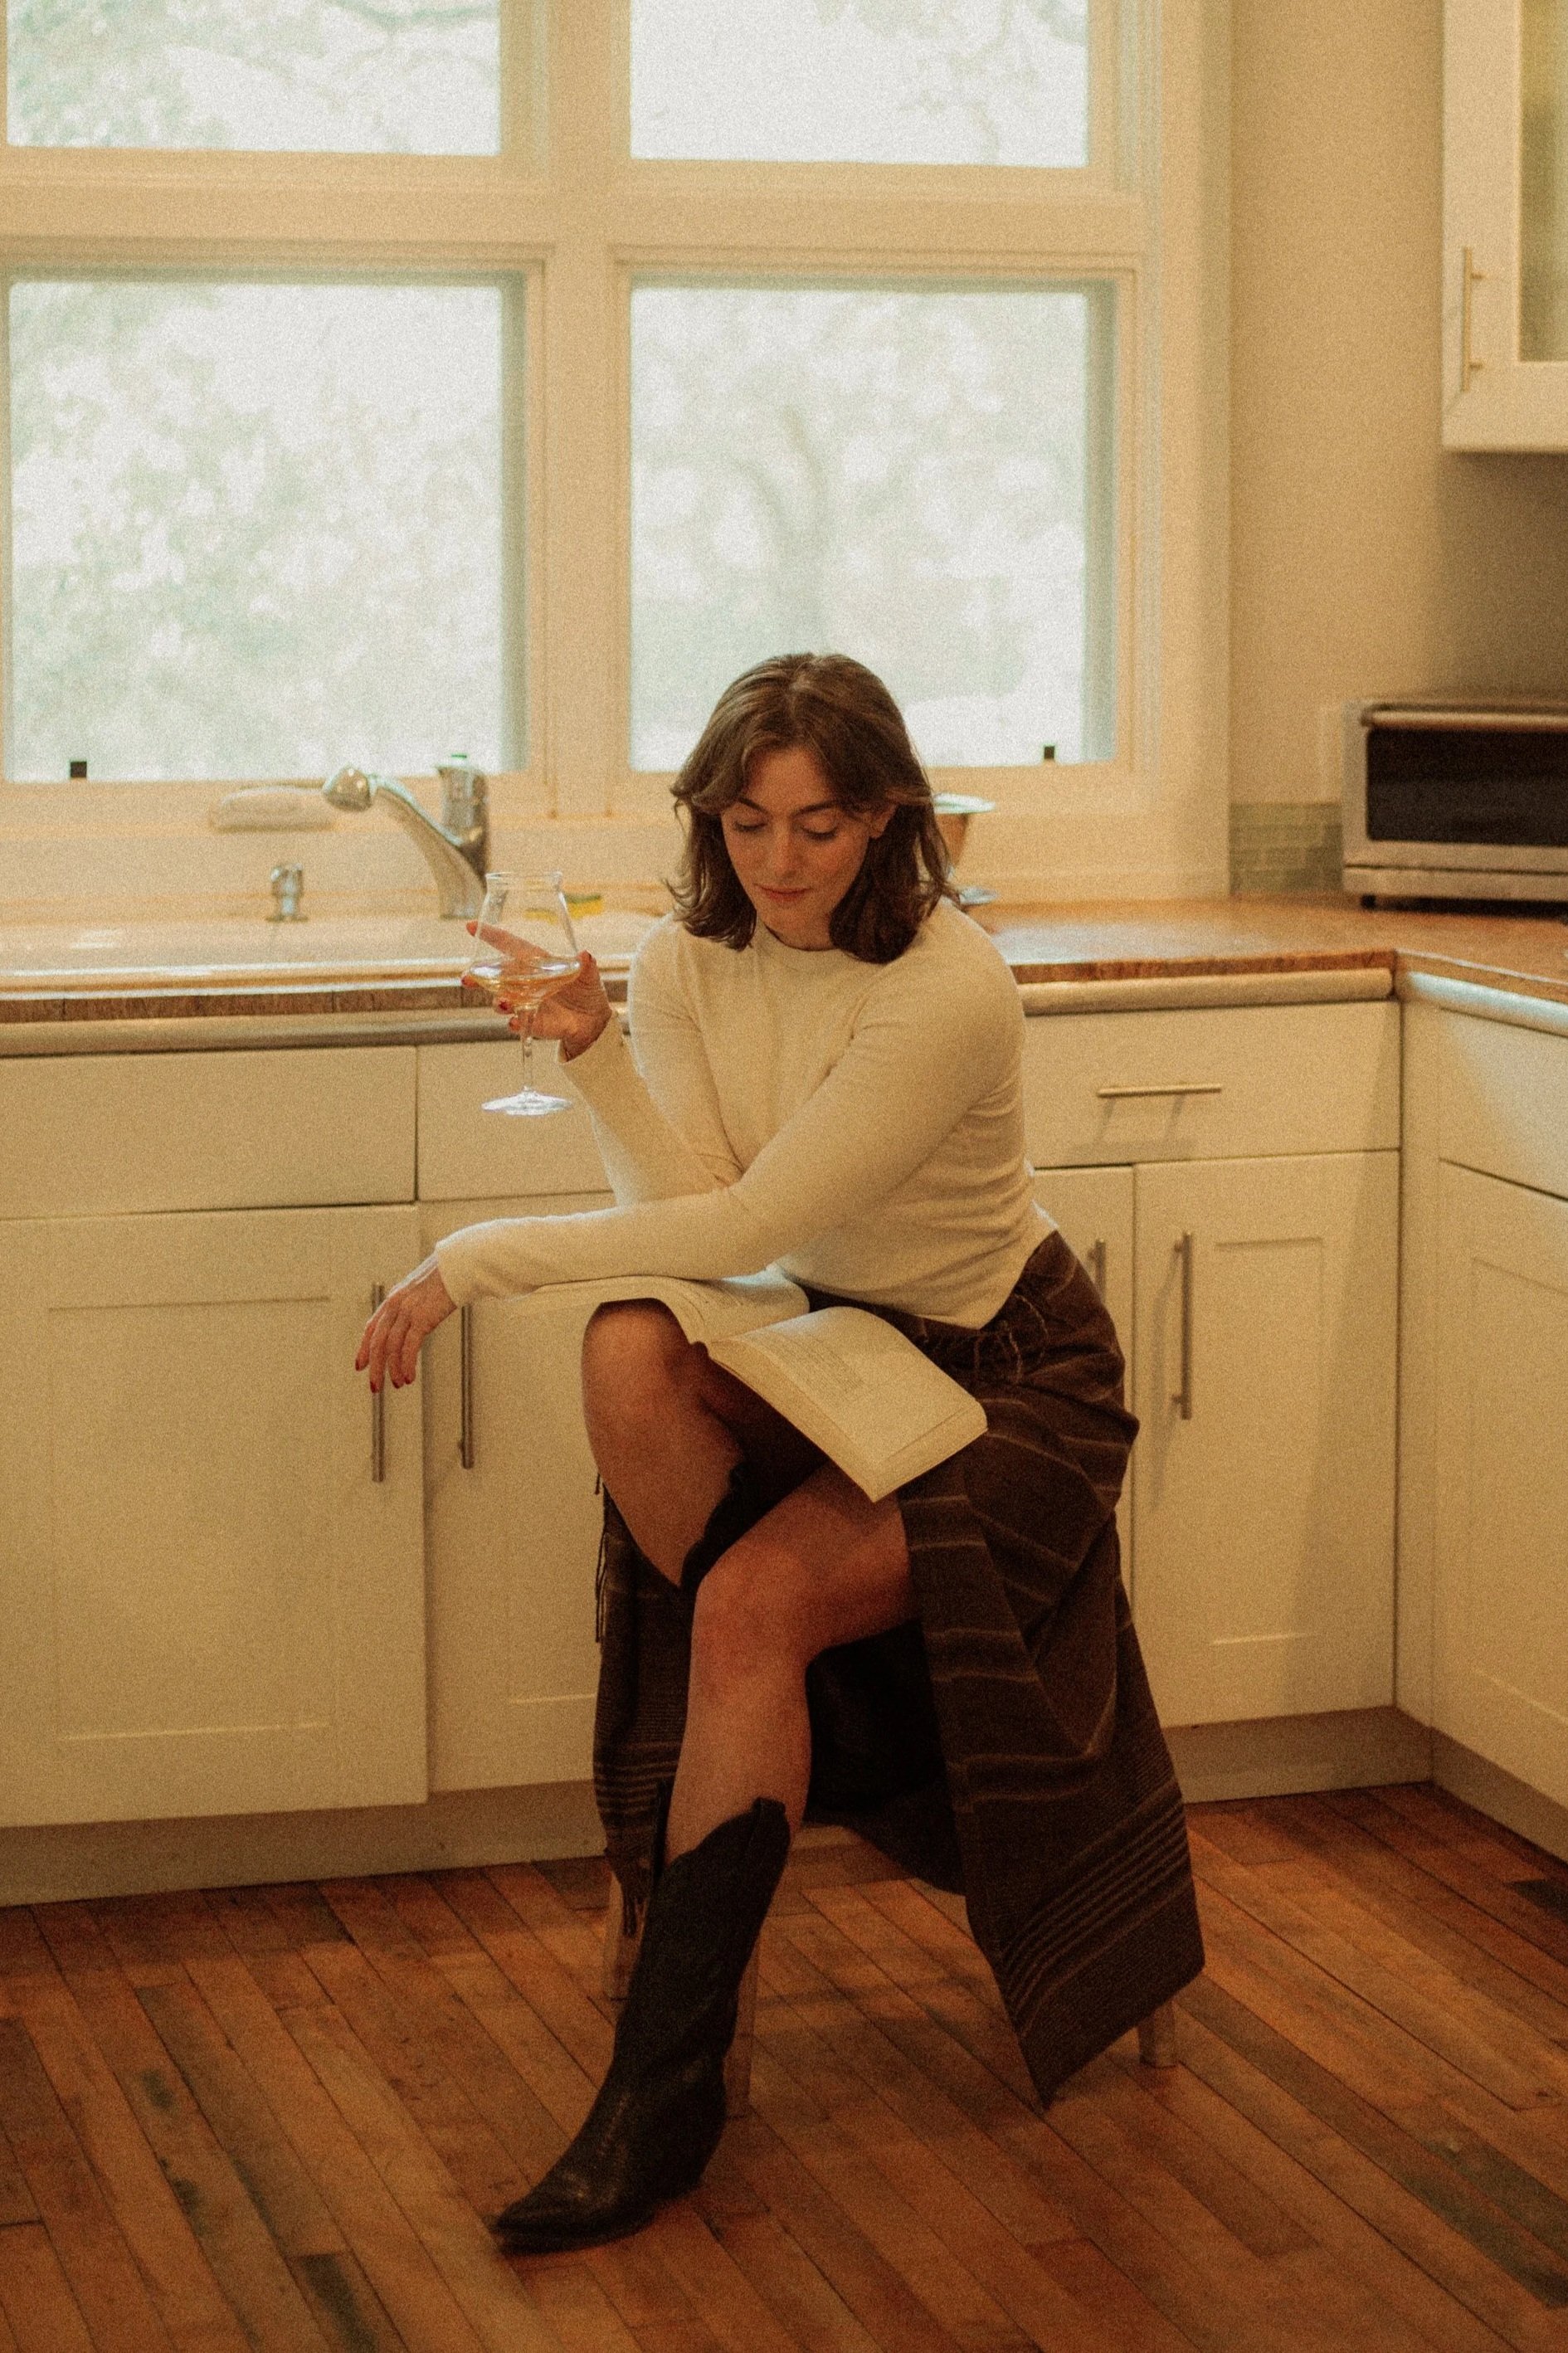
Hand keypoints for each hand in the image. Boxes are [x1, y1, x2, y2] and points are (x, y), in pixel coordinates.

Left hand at [356, 1256, 455, 1390]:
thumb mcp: (422, 1290)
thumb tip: (416, 1320)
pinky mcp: (422, 1318)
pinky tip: (409, 1377)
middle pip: (377, 1342)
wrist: (459, 1266)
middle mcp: (395, 1305)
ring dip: (393, 1370)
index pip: (371, 1328)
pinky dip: (406, 1365)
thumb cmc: (447, 1277)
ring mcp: (407, 1311)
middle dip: (375, 1367)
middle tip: (375, 1388)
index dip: (364, 1349)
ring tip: (398, 1384)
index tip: (360, 1366)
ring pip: (391, 1348)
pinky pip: (408, 1347)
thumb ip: (414, 1305)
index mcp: (393, 1299)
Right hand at [467, 924, 612, 1060]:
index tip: (471, 927)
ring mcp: (526, 1001)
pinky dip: (515, 1023)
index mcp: (537, 963)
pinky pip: (518, 1022)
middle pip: (496, 976)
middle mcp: (526, 981)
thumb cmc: (588, 991)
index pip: (511, 946)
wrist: (593, 1020)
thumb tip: (585, 955)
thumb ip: (587, 965)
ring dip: (498, 1001)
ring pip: (502, 999)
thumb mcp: (590, 975)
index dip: (492, 936)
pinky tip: (515, 1022)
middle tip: (466, 978)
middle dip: (478, 976)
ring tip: (501, 1002)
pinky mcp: (531, 1020)